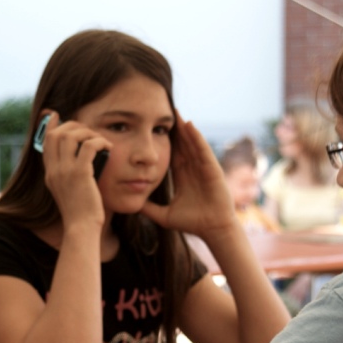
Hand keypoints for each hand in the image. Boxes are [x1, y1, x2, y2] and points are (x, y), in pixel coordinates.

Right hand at [38, 111, 107, 229]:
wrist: (81, 228)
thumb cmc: (81, 213)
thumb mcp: (68, 192)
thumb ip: (69, 175)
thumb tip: (82, 158)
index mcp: (50, 174)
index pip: (45, 142)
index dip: (50, 126)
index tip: (55, 115)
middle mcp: (54, 170)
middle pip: (56, 134)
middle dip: (73, 126)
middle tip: (89, 131)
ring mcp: (65, 171)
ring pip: (71, 135)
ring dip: (88, 132)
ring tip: (100, 140)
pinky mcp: (80, 173)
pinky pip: (89, 146)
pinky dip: (100, 142)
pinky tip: (109, 147)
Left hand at [140, 113, 235, 239]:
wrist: (211, 229)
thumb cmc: (192, 222)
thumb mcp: (164, 215)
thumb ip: (148, 209)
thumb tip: (131, 207)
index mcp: (182, 176)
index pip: (171, 154)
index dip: (164, 141)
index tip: (153, 129)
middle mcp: (192, 169)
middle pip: (181, 144)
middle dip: (174, 129)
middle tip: (164, 112)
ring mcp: (203, 167)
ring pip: (191, 143)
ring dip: (184, 128)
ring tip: (176, 112)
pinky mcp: (212, 169)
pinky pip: (202, 149)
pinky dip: (196, 137)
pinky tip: (189, 125)